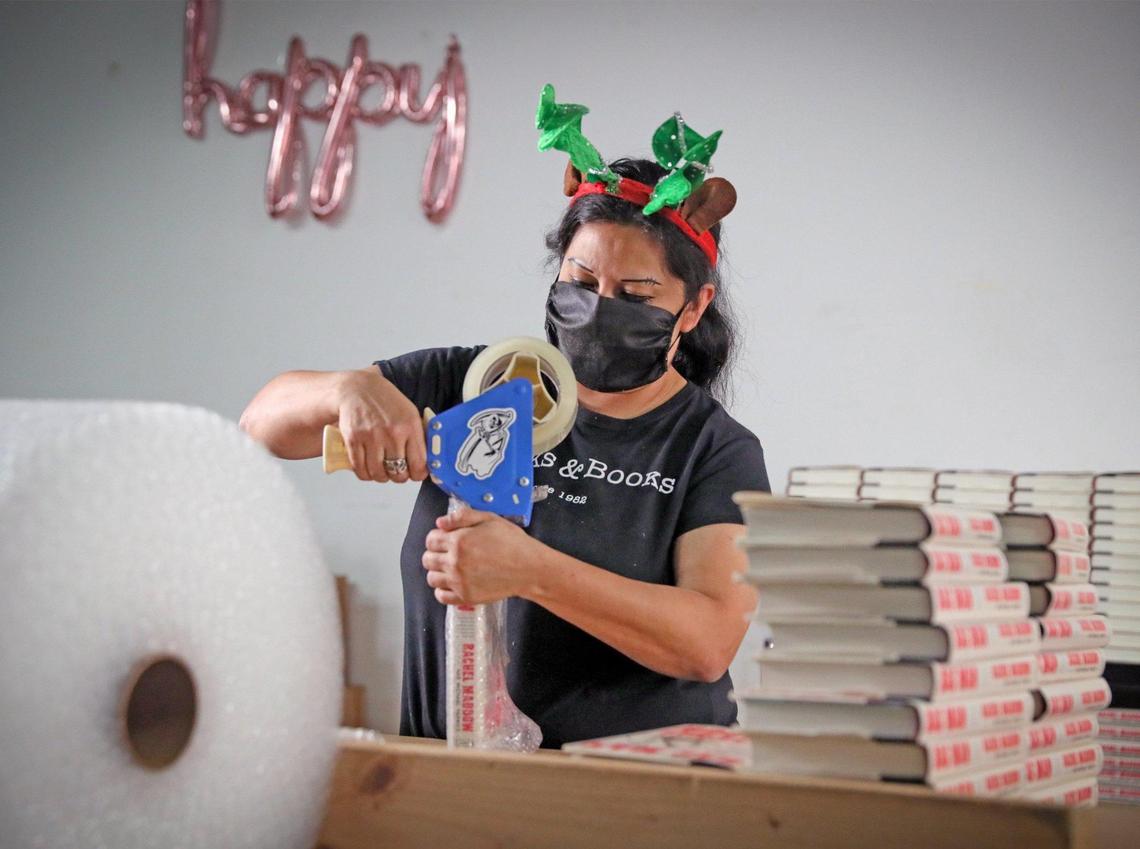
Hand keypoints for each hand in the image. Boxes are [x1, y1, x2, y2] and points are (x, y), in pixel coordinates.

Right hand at [335, 368, 427, 483]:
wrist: (356, 389)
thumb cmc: (385, 401)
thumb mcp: (410, 412)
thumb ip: (418, 436)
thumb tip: (426, 462)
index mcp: (410, 426)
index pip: (419, 463)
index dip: (418, 474)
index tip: (416, 473)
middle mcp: (392, 433)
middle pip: (399, 473)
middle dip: (400, 476)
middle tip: (398, 471)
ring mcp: (371, 438)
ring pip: (379, 474)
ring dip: (382, 476)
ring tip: (383, 470)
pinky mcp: (353, 441)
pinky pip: (361, 470)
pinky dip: (366, 473)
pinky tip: (369, 468)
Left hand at [422, 507, 540, 604]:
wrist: (529, 568)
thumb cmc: (513, 542)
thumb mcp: (490, 519)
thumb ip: (462, 517)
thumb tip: (440, 523)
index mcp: (458, 541)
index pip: (430, 540)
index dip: (436, 537)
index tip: (445, 538)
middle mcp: (455, 563)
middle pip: (428, 559)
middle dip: (435, 553)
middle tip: (448, 553)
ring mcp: (459, 582)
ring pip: (432, 579)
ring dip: (437, 571)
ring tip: (451, 568)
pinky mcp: (466, 597)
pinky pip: (441, 597)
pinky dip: (443, 590)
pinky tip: (453, 583)